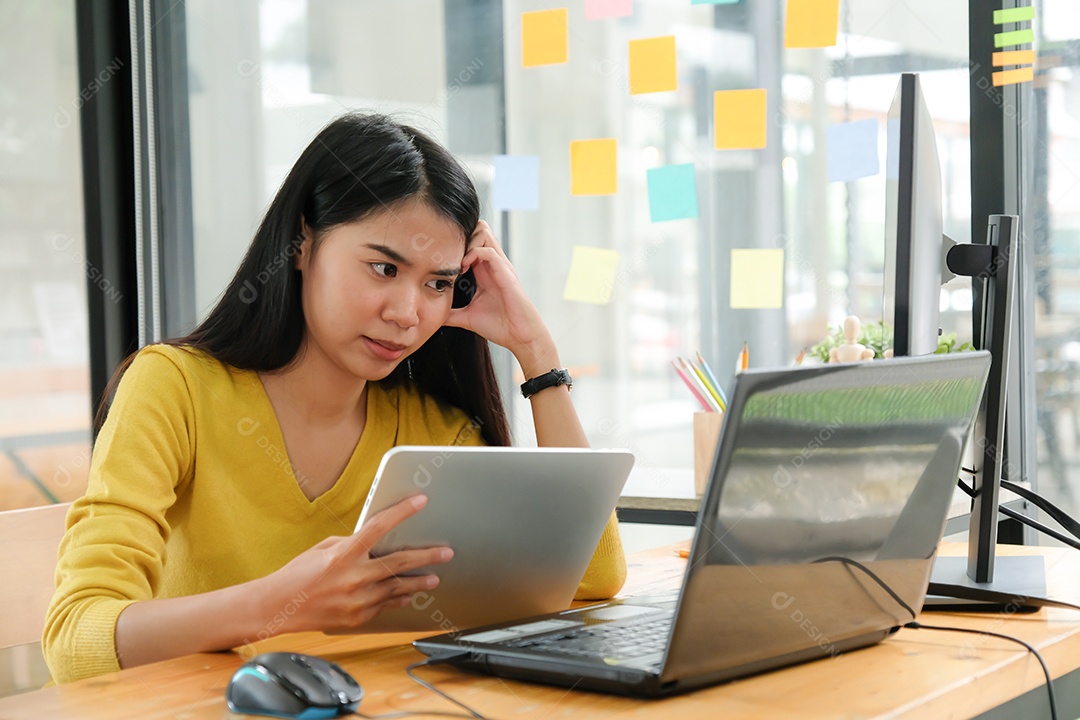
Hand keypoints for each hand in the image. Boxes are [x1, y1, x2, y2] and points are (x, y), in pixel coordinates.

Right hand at [255, 495, 451, 633]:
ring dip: (418, 582)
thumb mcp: (323, 549)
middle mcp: (353, 578)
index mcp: (343, 555)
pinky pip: (384, 605)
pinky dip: (397, 597)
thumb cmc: (298, 574)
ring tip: (434, 577)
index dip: (402, 512)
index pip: (378, 527)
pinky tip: (409, 594)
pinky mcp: (357, 618)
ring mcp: (357, 601)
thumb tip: (375, 542)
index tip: (420, 502)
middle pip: (399, 564)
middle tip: (445, 552)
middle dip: (427, 557)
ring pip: (397, 589)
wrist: (278, 607)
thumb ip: (351, 544)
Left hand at [445, 221, 560, 376]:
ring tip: (457, 261)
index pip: (471, 242)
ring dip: (467, 242)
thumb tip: (434, 318)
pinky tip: (464, 267)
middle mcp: (493, 265)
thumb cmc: (500, 327)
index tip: (442, 258)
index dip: (456, 244)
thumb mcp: (468, 318)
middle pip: (479, 230)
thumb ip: (452, 314)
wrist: (520, 337)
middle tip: (449, 255)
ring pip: (484, 233)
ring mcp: (500, 267)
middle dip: (461, 236)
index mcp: (485, 271)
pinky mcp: (506, 273)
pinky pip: (489, 252)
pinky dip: (474, 254)